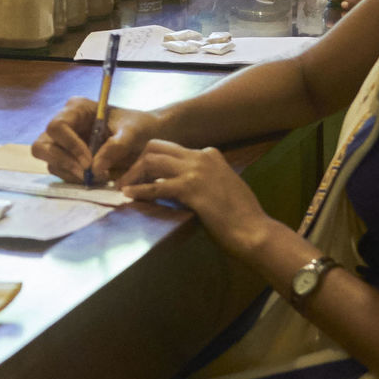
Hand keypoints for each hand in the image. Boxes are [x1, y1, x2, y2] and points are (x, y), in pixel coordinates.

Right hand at [34, 98, 161, 186]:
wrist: (146, 137)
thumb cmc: (139, 127)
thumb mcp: (133, 133)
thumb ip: (116, 147)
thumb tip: (95, 168)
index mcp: (77, 109)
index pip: (57, 126)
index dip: (69, 146)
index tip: (89, 162)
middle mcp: (65, 124)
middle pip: (42, 145)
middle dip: (63, 162)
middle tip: (86, 175)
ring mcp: (63, 142)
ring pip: (50, 161)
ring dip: (71, 174)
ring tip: (98, 178)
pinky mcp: (67, 158)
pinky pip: (61, 172)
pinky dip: (75, 179)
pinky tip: (96, 178)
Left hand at [118, 140, 274, 255]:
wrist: (254, 231)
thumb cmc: (241, 215)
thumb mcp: (222, 186)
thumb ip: (203, 179)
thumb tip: (180, 185)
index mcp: (209, 154)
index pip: (171, 149)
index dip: (153, 161)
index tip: (142, 174)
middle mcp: (201, 156)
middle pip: (156, 147)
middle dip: (138, 161)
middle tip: (128, 179)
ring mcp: (196, 171)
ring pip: (152, 160)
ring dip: (134, 174)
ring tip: (124, 187)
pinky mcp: (191, 189)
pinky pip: (156, 186)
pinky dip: (139, 191)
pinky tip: (129, 196)